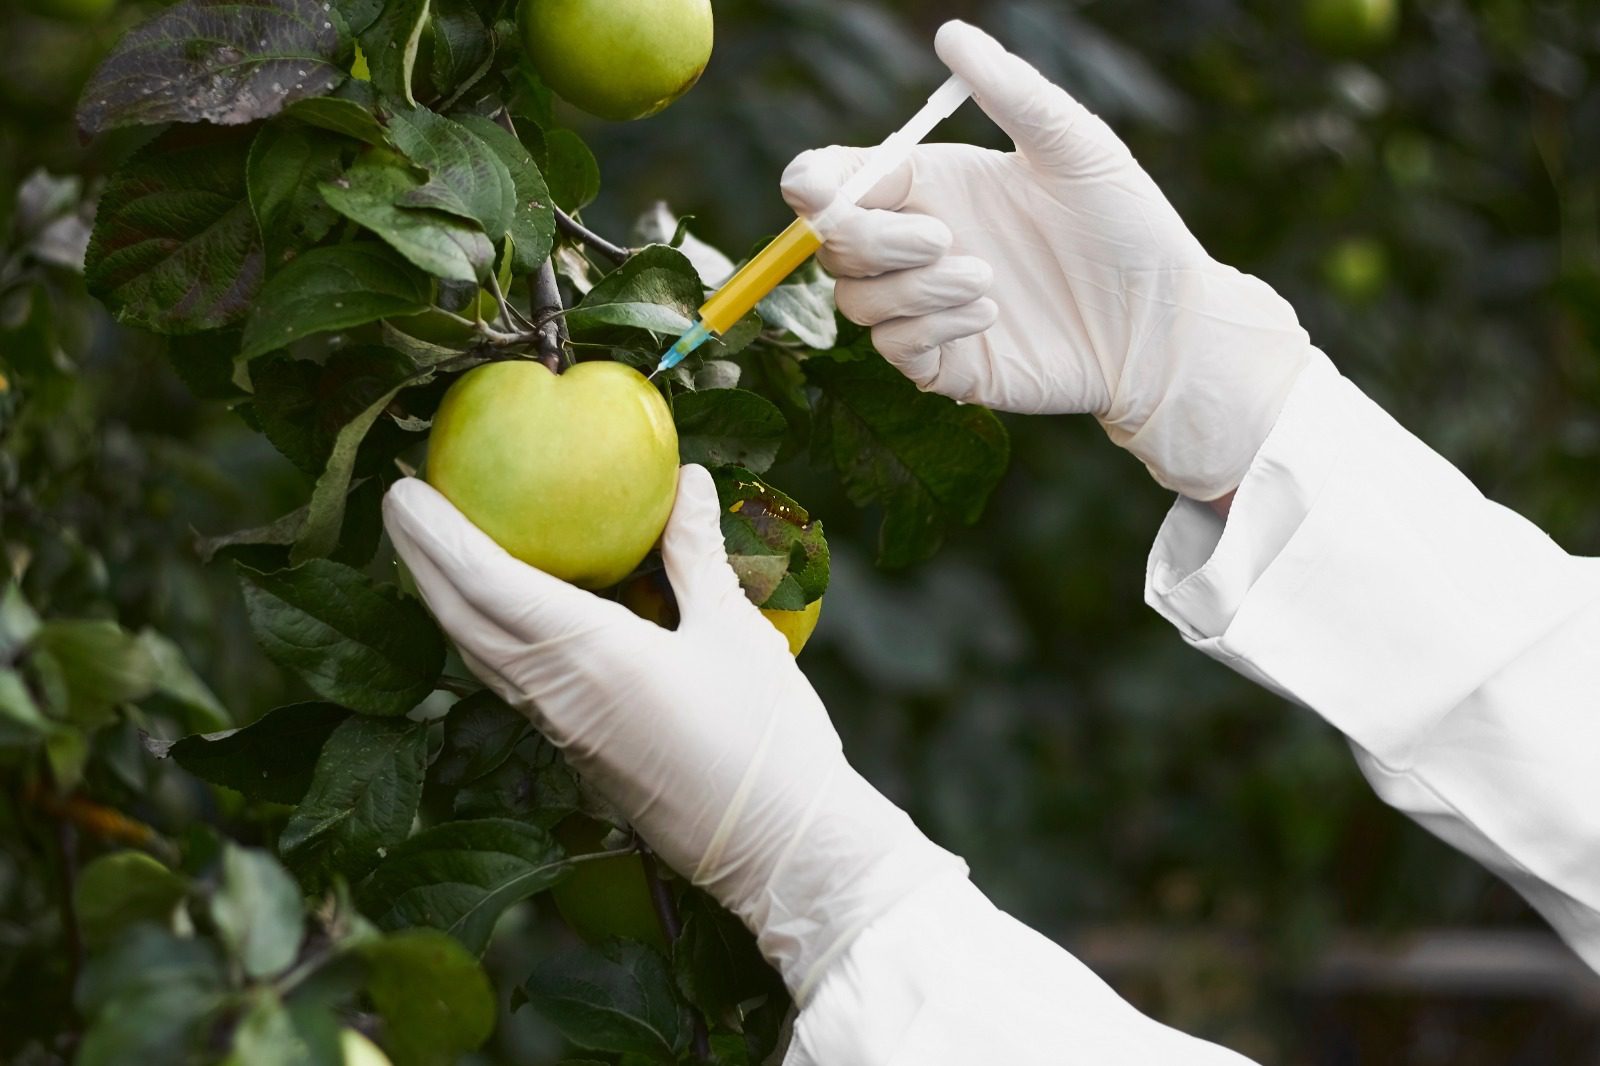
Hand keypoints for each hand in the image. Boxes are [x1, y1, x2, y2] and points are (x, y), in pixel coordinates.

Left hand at [382, 467, 961, 998]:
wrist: (776, 848)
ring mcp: (560, 729)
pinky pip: (508, 681)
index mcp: (588, 653)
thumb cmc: (763, 738)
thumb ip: (698, 552)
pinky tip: (503, 616)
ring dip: (445, 600)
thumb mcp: (736, 630)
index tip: (400, 490)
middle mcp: (555, 692)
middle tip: (399, 502)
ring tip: (435, 552)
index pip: (486, 582)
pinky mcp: (576, 752)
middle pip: (461, 620)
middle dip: (420, 560)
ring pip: (478, 655)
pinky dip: (484, 635)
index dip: (437, 534)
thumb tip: (686, 479)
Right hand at [782, 21, 1312, 500]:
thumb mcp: (1074, 146)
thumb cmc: (1125, 226)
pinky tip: (991, 315)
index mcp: (930, 185)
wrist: (1160, 324)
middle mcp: (916, 246)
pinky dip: (931, 328)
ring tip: (989, 280)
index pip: (835, 182)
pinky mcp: (942, 363)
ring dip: (913, 288)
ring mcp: (924, 308)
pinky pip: (894, 348)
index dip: (813, 186)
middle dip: (873, 240)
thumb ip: (1012, 91)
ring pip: (857, 300)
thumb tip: (950, 33)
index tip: (821, 192)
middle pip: (833, 244)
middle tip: (943, 238)